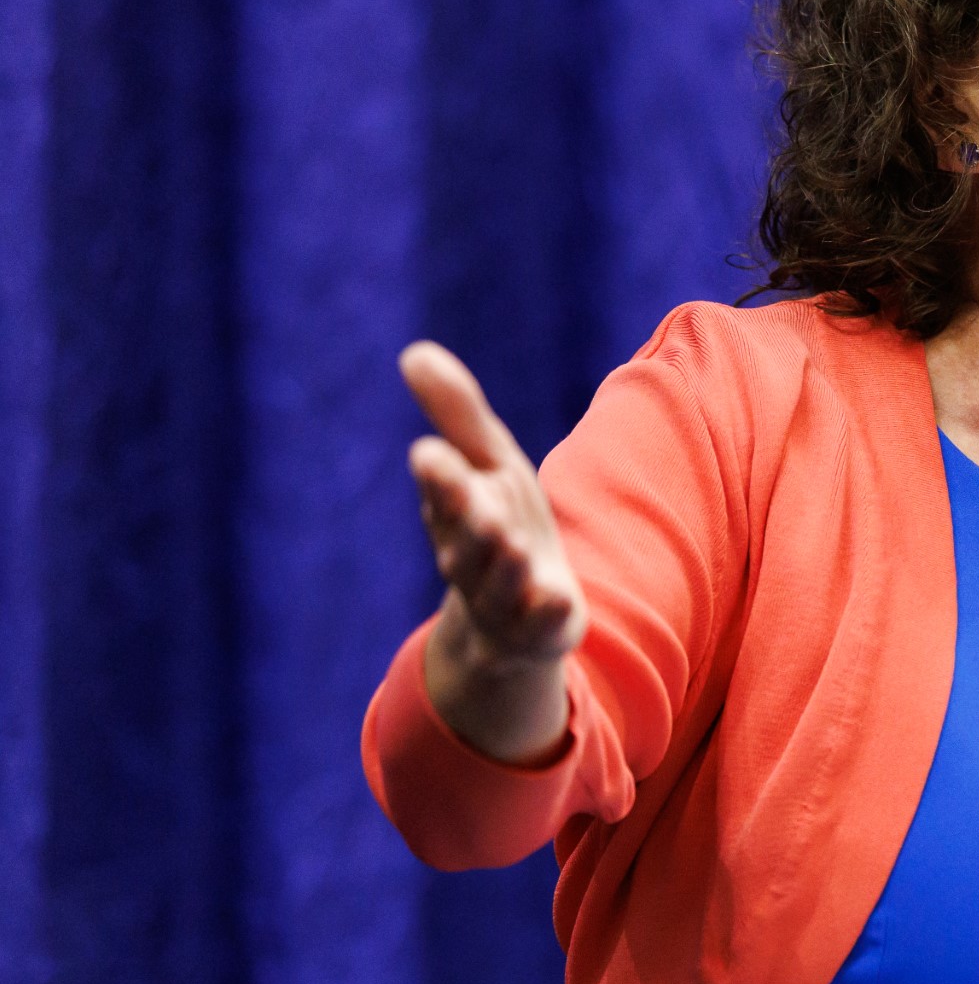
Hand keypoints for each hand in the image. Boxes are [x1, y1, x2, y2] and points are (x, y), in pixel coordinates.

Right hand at [400, 341, 585, 761]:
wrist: (513, 621)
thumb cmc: (499, 523)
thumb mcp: (489, 464)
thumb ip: (457, 413)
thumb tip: (414, 352)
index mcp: (456, 511)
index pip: (443, 490)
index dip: (440, 476)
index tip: (432, 454)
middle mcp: (470, 556)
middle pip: (467, 537)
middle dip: (470, 520)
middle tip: (478, 502)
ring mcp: (501, 599)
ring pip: (499, 582)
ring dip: (504, 563)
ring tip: (513, 543)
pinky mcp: (537, 630)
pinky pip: (541, 625)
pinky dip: (548, 613)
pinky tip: (559, 599)